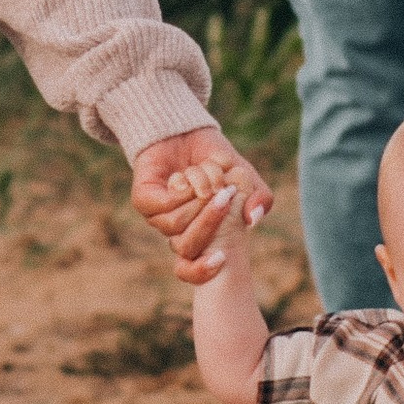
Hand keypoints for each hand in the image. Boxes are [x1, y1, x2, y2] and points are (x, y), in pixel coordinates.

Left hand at [130, 126, 270, 287]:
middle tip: (226, 195)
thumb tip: (253, 220)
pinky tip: (187, 177)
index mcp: (199, 235)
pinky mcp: (143, 199)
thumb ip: (259, 198)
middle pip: (187, 247)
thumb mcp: (245, 177)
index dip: (202, 272)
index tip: (222, 259)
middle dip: (210, 222)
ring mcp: (157, 216)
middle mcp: (176, 230)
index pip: (192, 271)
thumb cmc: (216, 160)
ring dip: (197, 198)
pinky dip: (181, 192)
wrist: (188, 131)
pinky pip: (163, 207)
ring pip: (176, 224)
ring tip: (207, 177)